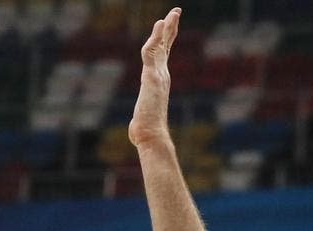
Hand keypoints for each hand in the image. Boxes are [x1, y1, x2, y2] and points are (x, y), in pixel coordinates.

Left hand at [128, 7, 181, 148]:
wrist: (151, 136)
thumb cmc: (146, 131)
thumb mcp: (144, 117)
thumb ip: (142, 116)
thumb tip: (136, 130)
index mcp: (159, 80)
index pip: (164, 55)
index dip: (167, 39)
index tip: (169, 24)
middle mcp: (162, 75)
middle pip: (167, 46)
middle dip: (171, 28)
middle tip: (176, 12)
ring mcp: (158, 75)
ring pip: (162, 45)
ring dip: (166, 28)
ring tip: (171, 14)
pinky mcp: (151, 77)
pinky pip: (152, 52)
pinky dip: (156, 37)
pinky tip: (159, 24)